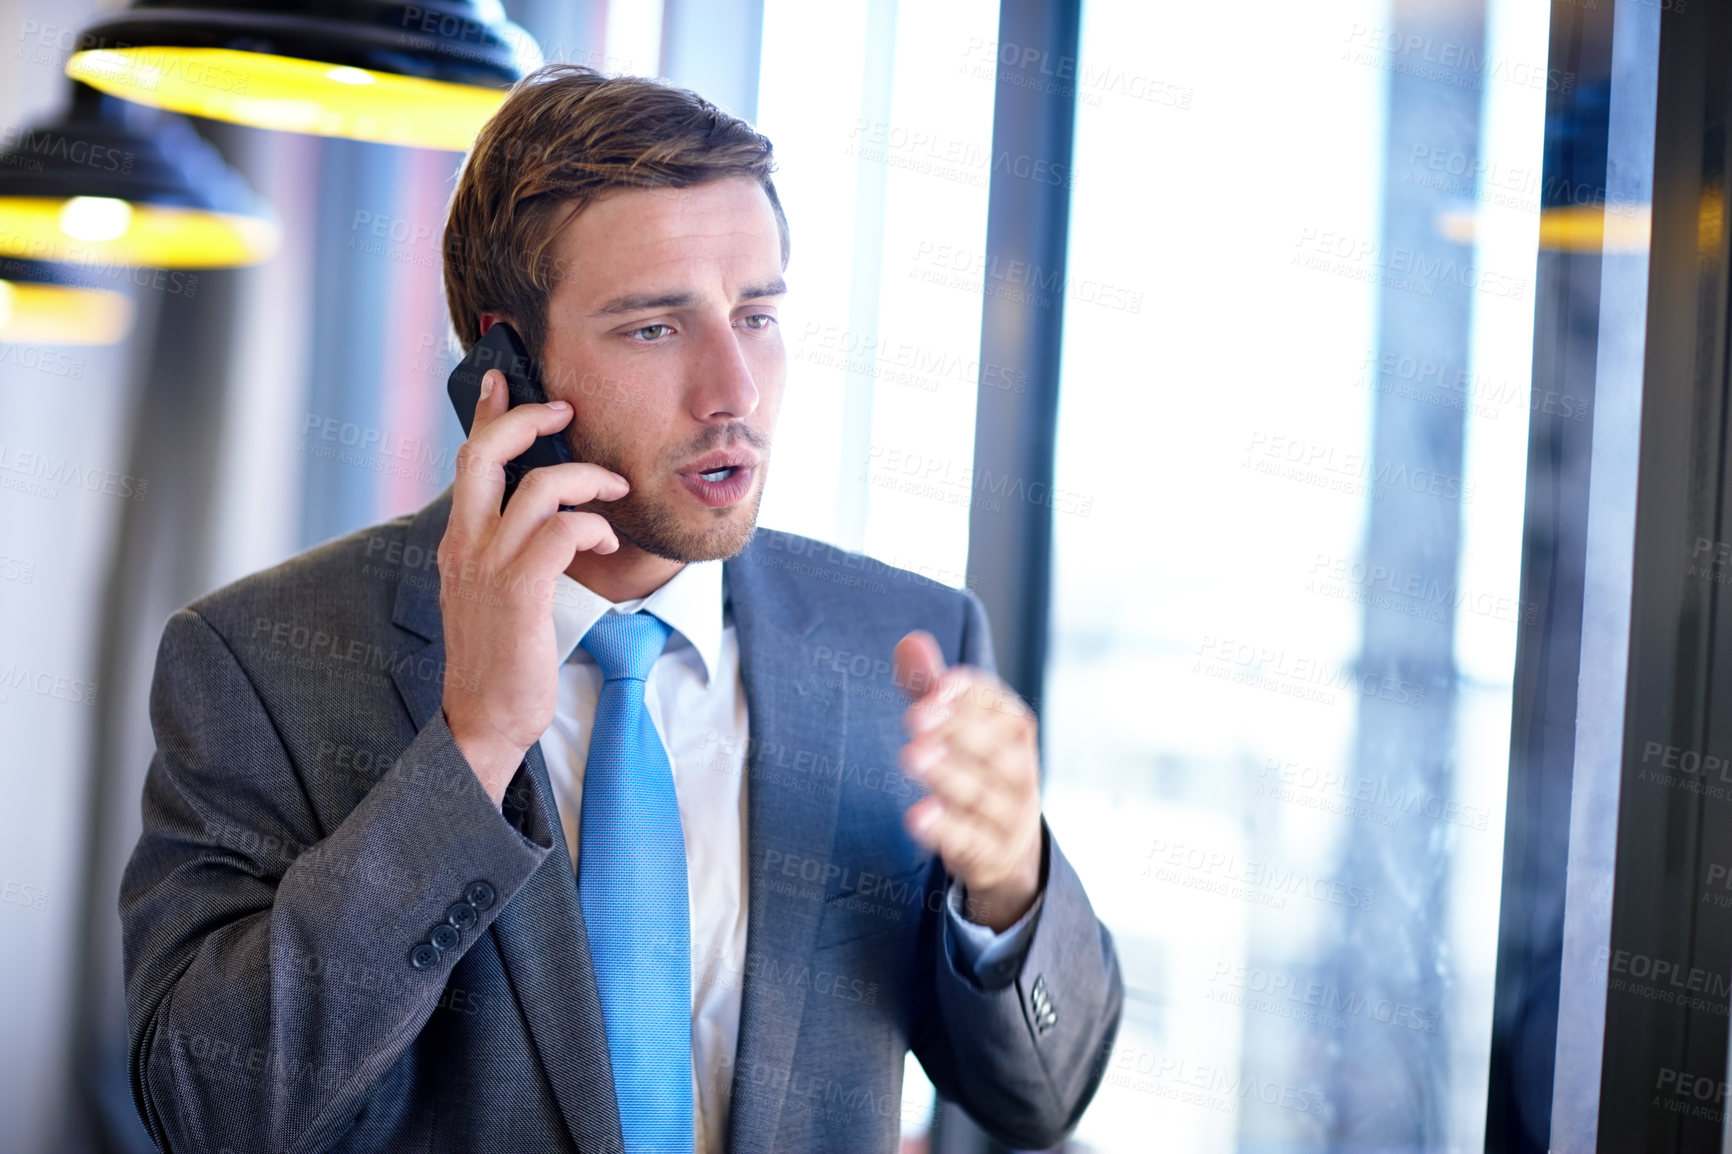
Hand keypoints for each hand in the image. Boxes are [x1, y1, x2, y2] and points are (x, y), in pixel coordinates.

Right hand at [439, 368, 628, 805]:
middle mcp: (466, 544)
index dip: (487, 411)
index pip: (468, 458)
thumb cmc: (501, 655)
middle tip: (567, 409)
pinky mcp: (520, 590)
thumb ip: (506, 547)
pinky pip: (561, 531)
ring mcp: (489, 566)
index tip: (503, 376)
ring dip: (586, 479)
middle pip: (485, 452)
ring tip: (614, 492)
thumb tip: (538, 510)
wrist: (485, 719)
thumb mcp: (494, 589)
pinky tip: (607, 537)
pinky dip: (591, 524)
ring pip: (536, 487)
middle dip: (529, 418)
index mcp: (460, 540)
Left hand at [894, 630, 1043, 931]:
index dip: (970, 695)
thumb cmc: (976, 769)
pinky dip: (947, 830)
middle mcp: (1019, 772)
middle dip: (957, 730)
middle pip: (995, 750)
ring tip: (911, 756)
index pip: (999, 707)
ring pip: (983, 794)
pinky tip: (917, 816)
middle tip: (915, 715)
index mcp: (1014, 731)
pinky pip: (972, 842)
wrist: (1010, 849)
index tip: (938, 685)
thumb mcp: (955, 727)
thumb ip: (929, 686)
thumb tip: (909, 641)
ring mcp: (1009, 817)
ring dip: (948, 775)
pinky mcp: (990, 856)